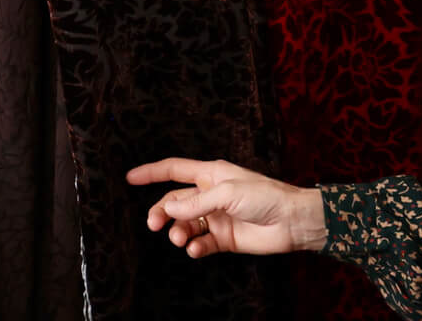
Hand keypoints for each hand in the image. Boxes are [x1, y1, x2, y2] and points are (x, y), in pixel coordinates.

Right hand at [126, 157, 325, 258]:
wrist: (292, 222)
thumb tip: (168, 208)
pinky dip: (194, 247)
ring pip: (186, 224)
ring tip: (178, 239)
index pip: (174, 170)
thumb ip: (195, 202)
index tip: (129, 178)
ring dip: (178, 231)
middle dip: (162, 211)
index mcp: (210, 175)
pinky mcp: (224, 238)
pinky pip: (201, 242)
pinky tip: (194, 249)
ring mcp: (217, 217)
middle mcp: (210, 195)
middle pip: (175, 202)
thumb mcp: (227, 193)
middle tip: (154, 225)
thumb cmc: (265, 196)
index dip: (151, 173)